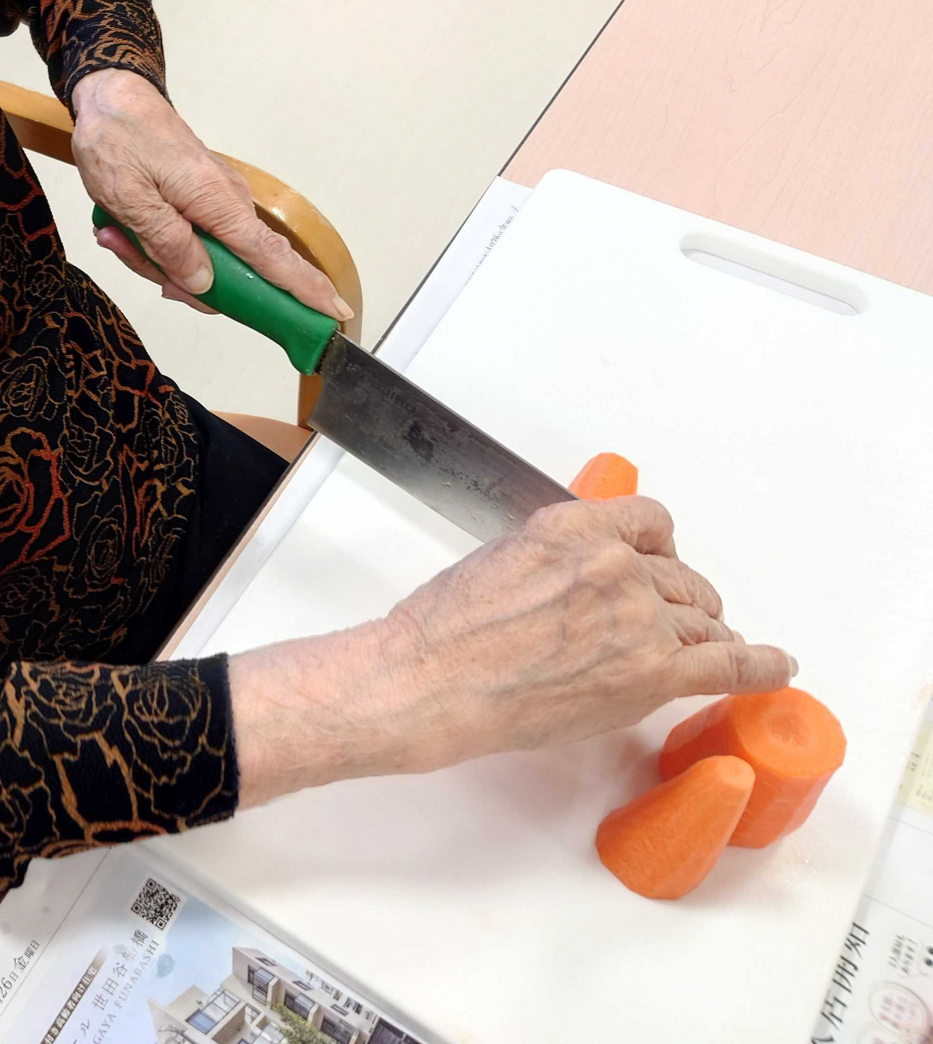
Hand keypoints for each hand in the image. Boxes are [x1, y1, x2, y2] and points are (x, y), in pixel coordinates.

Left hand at [68, 68, 351, 320]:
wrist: (112, 94)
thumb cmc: (118, 138)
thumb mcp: (131, 200)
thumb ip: (169, 245)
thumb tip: (204, 283)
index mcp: (219, 203)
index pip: (273, 258)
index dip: (304, 289)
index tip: (334, 313)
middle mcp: (227, 203)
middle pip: (226, 272)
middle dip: (174, 277)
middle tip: (125, 247)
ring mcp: (215, 202)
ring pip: (197, 260)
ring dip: (151, 257)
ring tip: (113, 230)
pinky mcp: (199, 200)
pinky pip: (184, 241)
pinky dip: (150, 243)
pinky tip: (118, 228)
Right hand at [228, 497, 795, 805]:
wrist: (428, 681)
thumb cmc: (443, 630)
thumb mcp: (500, 557)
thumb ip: (557, 556)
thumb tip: (583, 578)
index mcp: (573, 525)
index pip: (649, 523)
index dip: (660, 547)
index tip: (661, 560)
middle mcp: (614, 563)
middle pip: (680, 576)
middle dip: (681, 598)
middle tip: (672, 618)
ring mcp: (638, 618)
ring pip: (702, 619)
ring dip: (708, 633)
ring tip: (713, 646)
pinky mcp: (651, 672)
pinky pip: (728, 663)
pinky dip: (760, 665)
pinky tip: (776, 666)